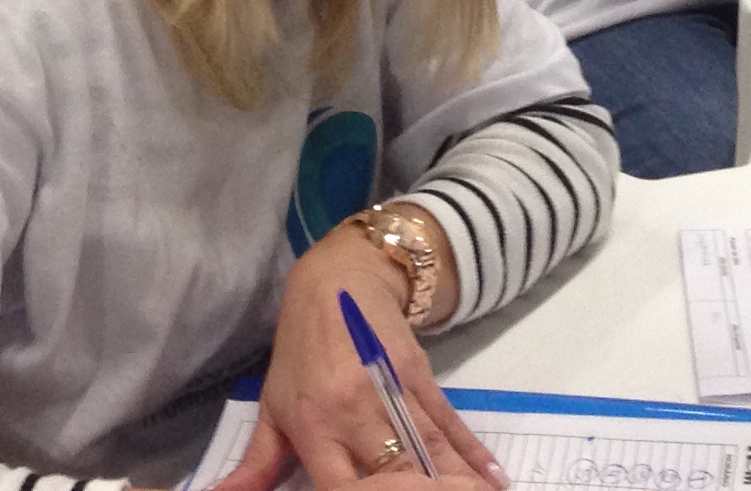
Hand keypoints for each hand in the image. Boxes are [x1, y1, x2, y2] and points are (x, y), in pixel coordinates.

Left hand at [217, 232, 500, 490]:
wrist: (338, 279)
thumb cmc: (300, 352)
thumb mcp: (272, 407)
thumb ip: (256, 467)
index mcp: (314, 424)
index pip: (340, 484)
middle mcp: (354, 411)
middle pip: (394, 472)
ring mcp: (392, 392)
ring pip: (429, 449)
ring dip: (455, 481)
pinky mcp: (421, 376)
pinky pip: (450, 423)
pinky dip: (473, 452)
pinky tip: (495, 478)